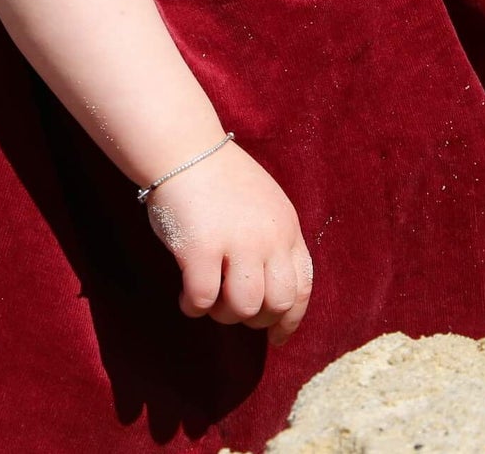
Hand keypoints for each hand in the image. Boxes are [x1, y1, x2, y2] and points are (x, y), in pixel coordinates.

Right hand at [145, 140, 312, 346]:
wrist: (182, 148)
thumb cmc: (218, 178)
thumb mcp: (264, 205)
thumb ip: (273, 242)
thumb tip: (271, 297)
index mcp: (286, 227)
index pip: (302, 287)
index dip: (290, 319)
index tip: (275, 334)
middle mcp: (268, 237)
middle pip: (277, 303)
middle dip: (256, 319)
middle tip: (232, 311)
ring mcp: (236, 243)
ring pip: (243, 308)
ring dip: (224, 315)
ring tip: (208, 301)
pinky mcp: (201, 248)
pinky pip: (203, 300)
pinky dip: (194, 307)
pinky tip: (185, 298)